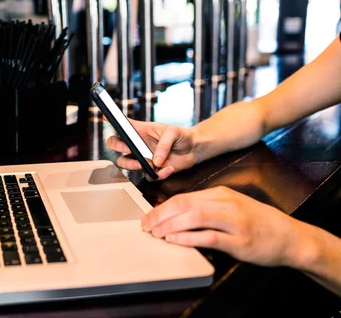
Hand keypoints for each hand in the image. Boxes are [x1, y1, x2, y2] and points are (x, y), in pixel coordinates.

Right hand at [106, 120, 197, 179]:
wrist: (194, 150)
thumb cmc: (182, 136)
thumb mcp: (173, 133)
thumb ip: (163, 145)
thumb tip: (155, 160)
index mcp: (140, 131)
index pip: (123, 125)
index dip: (112, 120)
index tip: (106, 117)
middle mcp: (138, 144)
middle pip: (116, 144)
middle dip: (117, 146)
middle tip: (128, 148)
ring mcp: (143, 158)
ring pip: (125, 163)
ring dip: (133, 164)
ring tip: (148, 163)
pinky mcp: (152, 170)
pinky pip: (148, 176)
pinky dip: (158, 175)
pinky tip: (169, 168)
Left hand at [141, 186, 304, 266]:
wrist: (291, 236)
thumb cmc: (258, 222)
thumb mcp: (232, 206)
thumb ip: (207, 207)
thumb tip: (177, 214)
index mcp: (221, 194)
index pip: (184, 197)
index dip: (162, 207)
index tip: (148, 217)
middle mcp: (226, 204)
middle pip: (185, 204)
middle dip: (160, 215)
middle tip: (145, 225)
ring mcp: (234, 222)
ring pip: (194, 217)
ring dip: (170, 225)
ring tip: (155, 232)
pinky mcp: (240, 241)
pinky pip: (208, 236)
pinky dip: (187, 237)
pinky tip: (174, 240)